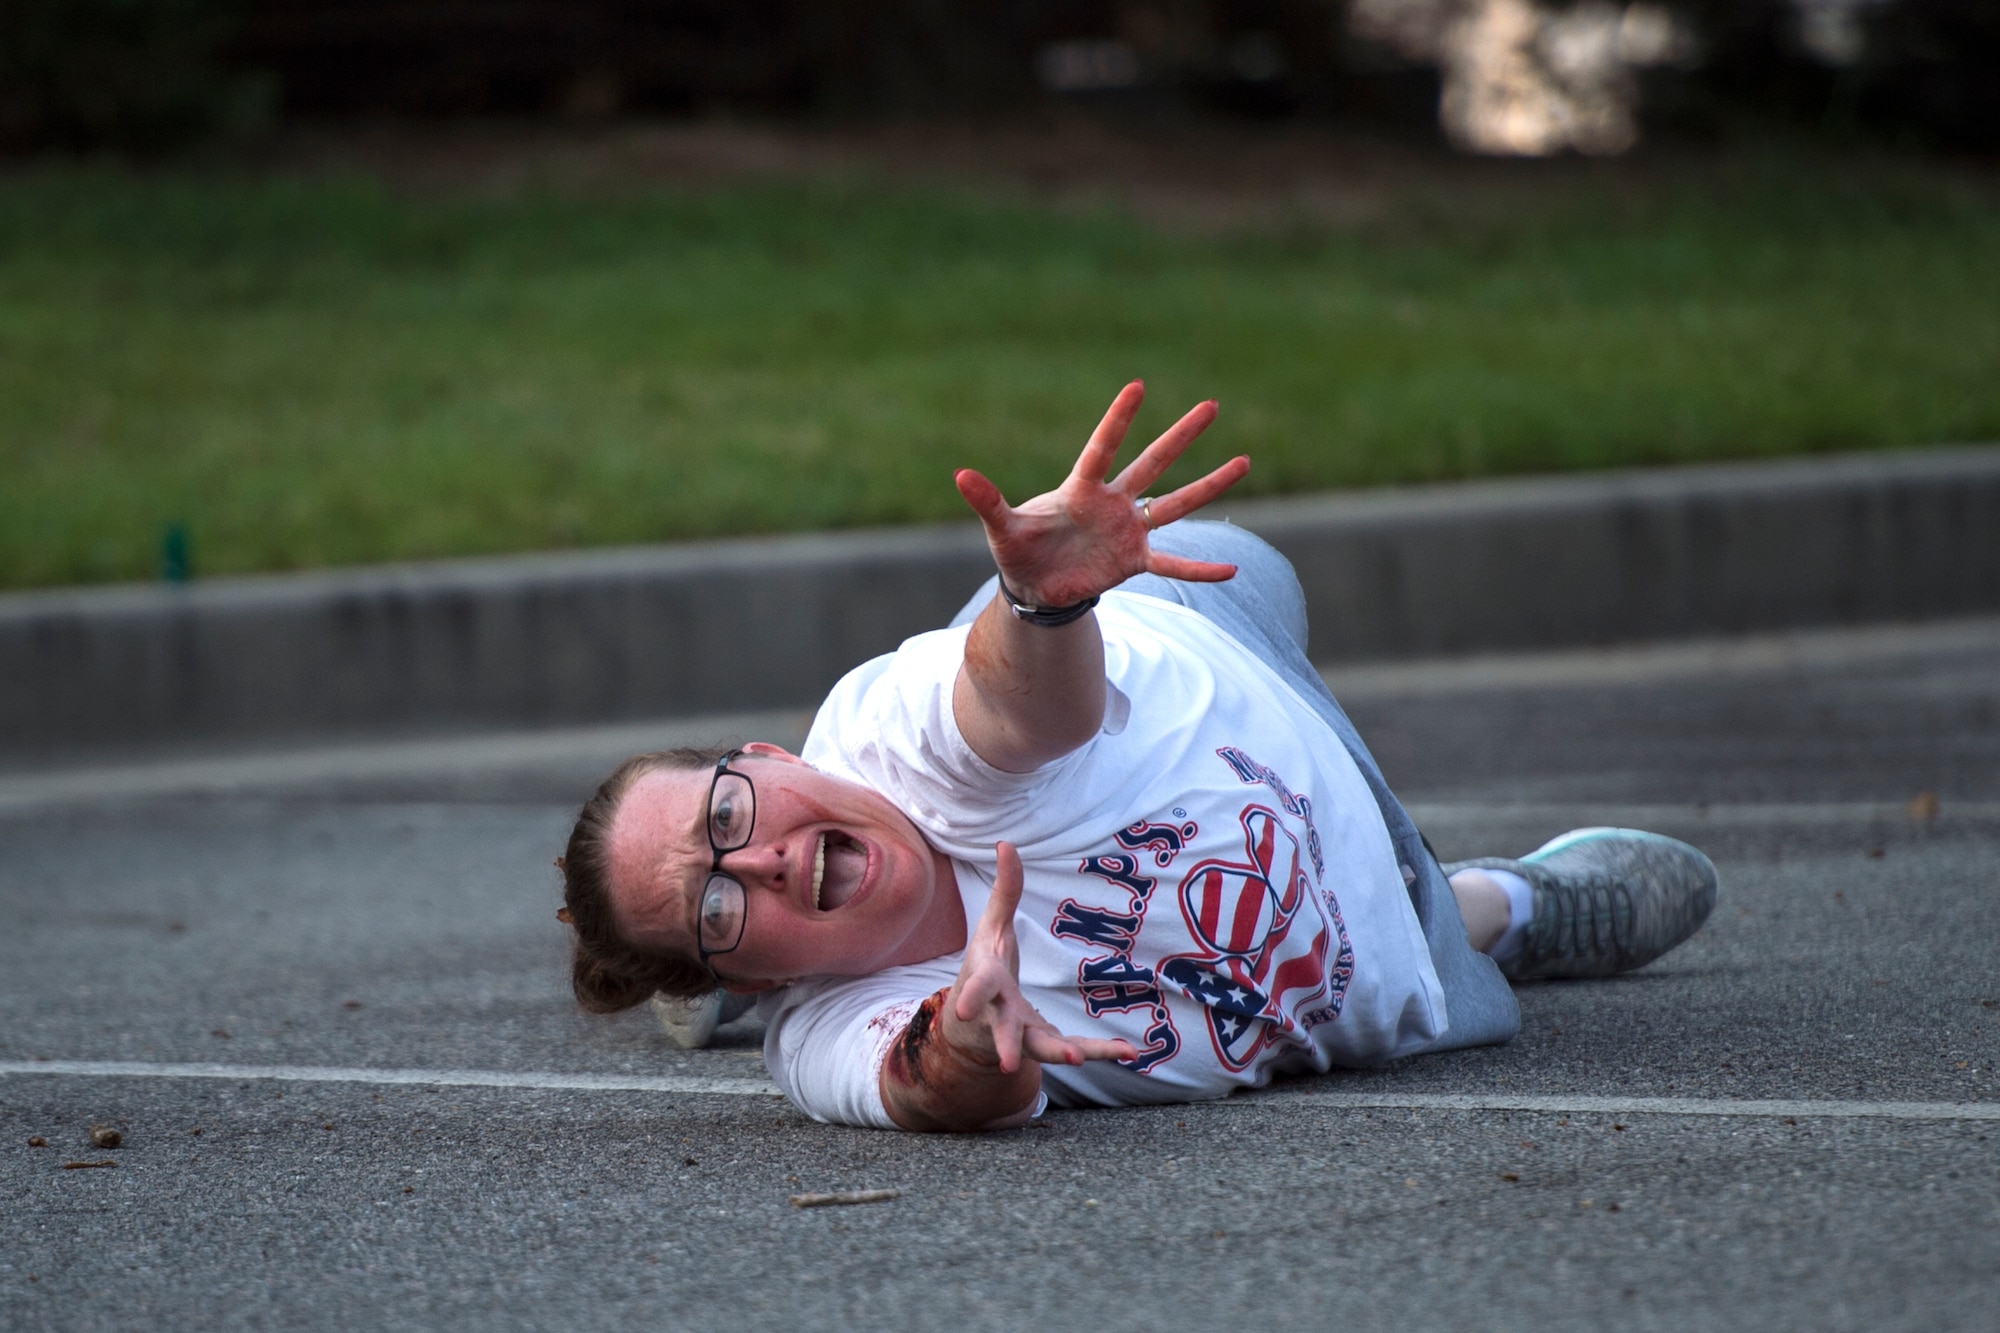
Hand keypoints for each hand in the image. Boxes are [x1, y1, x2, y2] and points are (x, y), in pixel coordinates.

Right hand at [943, 842, 1137, 1073]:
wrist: (975, 1024)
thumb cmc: (985, 967)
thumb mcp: (992, 928)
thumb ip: (1004, 890)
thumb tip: (1006, 844)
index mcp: (986, 984)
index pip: (978, 988)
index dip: (972, 996)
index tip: (965, 1008)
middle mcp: (1001, 1016)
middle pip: (1002, 1030)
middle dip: (1005, 1043)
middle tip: (1008, 1062)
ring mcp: (1023, 1036)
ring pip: (1041, 1048)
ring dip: (1061, 1052)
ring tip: (1080, 1058)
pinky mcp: (1045, 1044)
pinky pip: (1075, 1049)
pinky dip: (1100, 1051)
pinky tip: (1130, 1051)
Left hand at [953, 381, 1250, 608]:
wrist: (1034, 587)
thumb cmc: (1019, 551)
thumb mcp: (1002, 528)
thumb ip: (988, 501)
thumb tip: (959, 474)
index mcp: (1081, 490)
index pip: (1103, 448)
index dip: (1118, 419)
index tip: (1137, 387)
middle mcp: (1112, 503)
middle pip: (1153, 463)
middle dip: (1181, 436)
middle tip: (1211, 406)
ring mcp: (1128, 530)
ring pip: (1176, 503)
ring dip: (1209, 485)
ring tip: (1243, 461)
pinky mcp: (1134, 561)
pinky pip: (1174, 563)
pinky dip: (1200, 568)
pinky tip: (1232, 571)